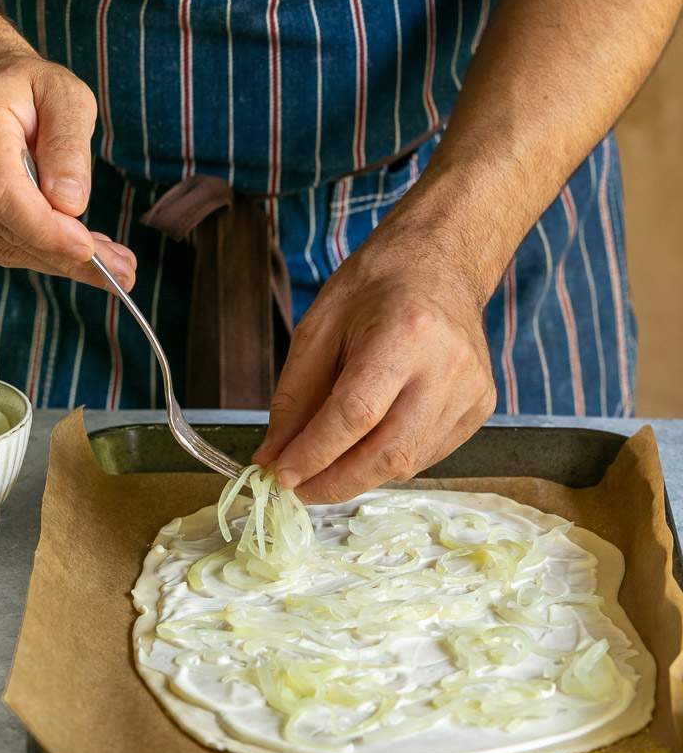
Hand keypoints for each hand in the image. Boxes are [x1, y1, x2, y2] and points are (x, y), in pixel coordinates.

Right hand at [0, 53, 135, 290]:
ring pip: (7, 249)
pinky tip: (75, 250)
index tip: (89, 249)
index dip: (45, 229)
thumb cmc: (26, 89)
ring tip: (113, 263)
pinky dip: (41, 255)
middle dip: (70, 256)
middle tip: (125, 271)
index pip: (1, 192)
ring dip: (62, 261)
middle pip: (8, 230)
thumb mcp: (64, 94)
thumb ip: (69, 143)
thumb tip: (70, 203)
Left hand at [253, 237, 495, 503]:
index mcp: (406, 333)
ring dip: (358, 476)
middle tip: (298, 489)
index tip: (280, 475)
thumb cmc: (376, 288)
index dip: (314, 453)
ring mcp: (471, 391)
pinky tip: (366, 445)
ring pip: (407, 463)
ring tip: (325, 467)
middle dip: (335, 482)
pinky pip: (425, 455)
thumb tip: (273, 457)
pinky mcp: (479, 408)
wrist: (442, 262)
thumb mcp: (319, 328)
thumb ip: (295, 398)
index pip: (355, 414)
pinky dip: (386, 462)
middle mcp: (447, 367)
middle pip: (387, 453)